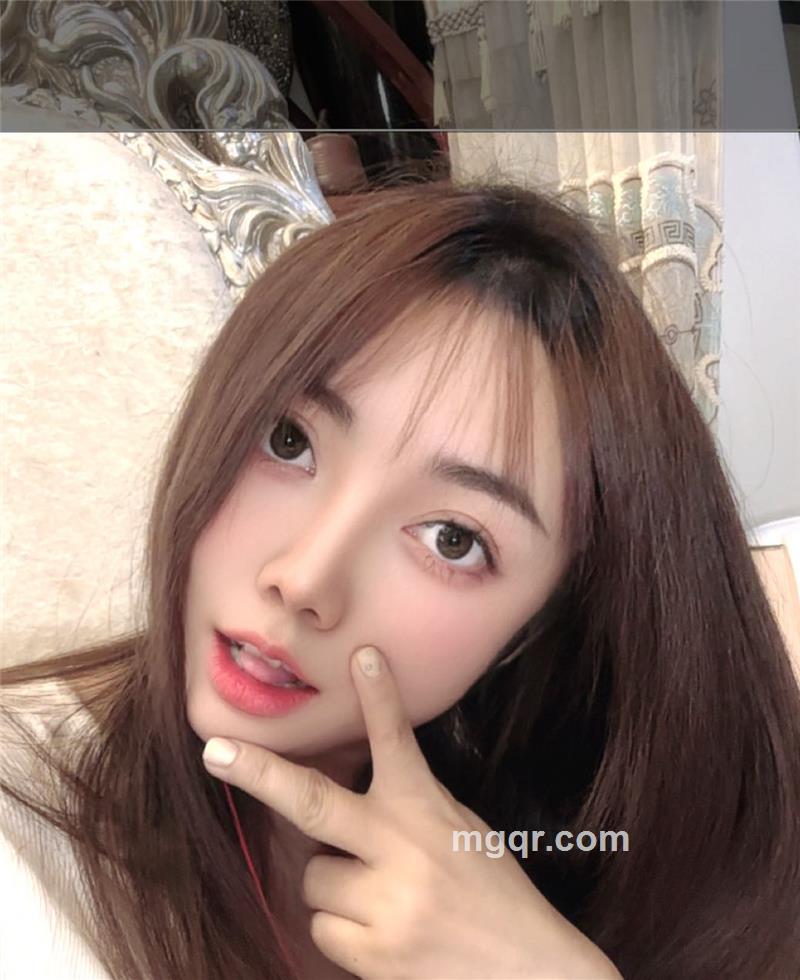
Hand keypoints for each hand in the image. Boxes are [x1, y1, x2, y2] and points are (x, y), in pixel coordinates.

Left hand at [202, 646, 621, 979]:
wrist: (531, 972)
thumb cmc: (493, 894)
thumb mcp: (461, 831)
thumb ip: (409, 807)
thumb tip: (354, 786)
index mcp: (427, 810)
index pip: (397, 741)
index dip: (379, 696)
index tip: (361, 657)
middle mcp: (402, 850)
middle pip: (313, 803)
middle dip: (259, 774)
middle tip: (214, 751)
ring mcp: (386, 904)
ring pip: (313, 878)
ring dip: (334, 885)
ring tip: (382, 899)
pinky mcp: (375, 955)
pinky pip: (324, 928)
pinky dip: (343, 929)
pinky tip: (383, 935)